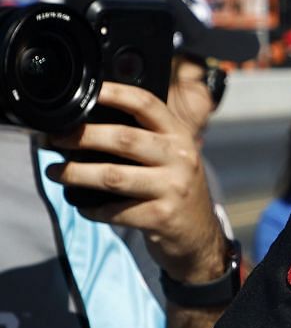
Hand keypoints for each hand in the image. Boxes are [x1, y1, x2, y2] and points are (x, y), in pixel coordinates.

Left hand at [45, 80, 226, 283]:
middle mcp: (181, 158)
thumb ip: (144, 139)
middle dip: (81, 137)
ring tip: (53, 172)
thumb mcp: (172, 158)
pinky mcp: (161, 217)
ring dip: (75, 174)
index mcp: (180, 136)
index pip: (147, 105)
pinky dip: (91, 209)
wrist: (199, 235)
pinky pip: (114, 211)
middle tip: (54, 139)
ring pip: (113, 176)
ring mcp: (173, 188)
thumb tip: (86, 126)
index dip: (115, 94)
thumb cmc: (175, 190)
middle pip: (123, 139)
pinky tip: (82, 206)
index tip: (87, 92)